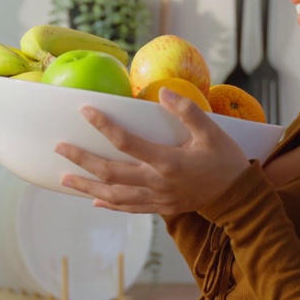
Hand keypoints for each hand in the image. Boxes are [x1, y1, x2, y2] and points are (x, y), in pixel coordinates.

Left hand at [55, 88, 250, 213]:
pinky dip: (109, 204)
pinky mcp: (161, 208)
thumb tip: (164, 92)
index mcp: (167, 162)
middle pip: (110, 173)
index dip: (103, 126)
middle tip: (59, 148)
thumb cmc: (226, 161)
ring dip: (87, 187)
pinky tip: (94, 200)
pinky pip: (129, 208)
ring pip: (113, 195)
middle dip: (82, 160)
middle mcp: (157, 183)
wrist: (239, 199)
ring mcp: (157, 199)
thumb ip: (187, 111)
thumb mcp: (212, 132)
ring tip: (65, 177)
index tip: (85, 111)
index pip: (126, 142)